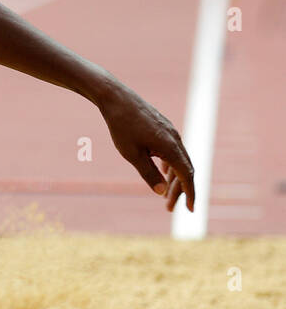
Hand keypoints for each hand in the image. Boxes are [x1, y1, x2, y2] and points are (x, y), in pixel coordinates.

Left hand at [98, 85, 194, 211]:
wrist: (116, 98)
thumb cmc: (121, 126)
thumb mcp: (131, 154)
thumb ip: (148, 174)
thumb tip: (161, 192)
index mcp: (171, 146)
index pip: (187, 175)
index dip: (190, 194)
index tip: (191, 210)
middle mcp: (175, 139)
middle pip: (185, 170)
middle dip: (179, 191)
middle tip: (168, 208)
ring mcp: (171, 132)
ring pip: (180, 160)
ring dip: (174, 179)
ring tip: (165, 195)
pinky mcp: (164, 128)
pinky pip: (173, 151)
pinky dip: (171, 165)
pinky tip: (165, 173)